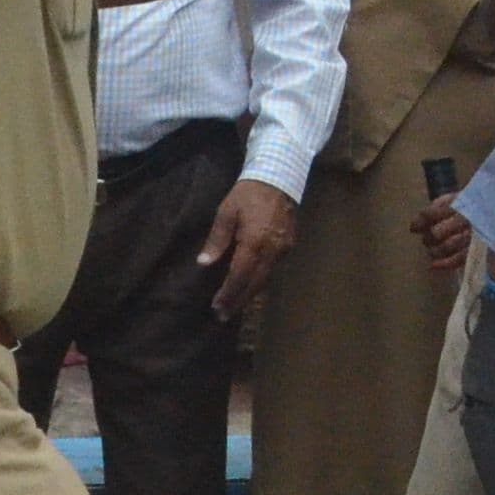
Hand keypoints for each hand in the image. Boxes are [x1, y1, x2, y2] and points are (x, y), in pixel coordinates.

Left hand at [198, 178, 297, 317]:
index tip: (217, 306)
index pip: (239, 275)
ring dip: (250, 294)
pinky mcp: (289, 246)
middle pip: (254, 283)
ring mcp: (283, 250)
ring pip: (265, 279)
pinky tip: (250, 287)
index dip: (228, 293)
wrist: (279, 178)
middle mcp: (272, 251)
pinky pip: (273, 270)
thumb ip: (217, 239)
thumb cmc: (247, 194)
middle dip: (239, 301)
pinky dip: (260, 282)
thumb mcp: (226, 212)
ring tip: (235, 307)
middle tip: (224, 316)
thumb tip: (204, 263)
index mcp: (254, 242)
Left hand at [412, 193, 471, 274]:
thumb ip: (441, 204)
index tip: (413, 228)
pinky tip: (434, 265)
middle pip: (437, 232)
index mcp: (459, 203)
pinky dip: (444, 263)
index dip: (420, 222)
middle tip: (426, 240)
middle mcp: (465, 219)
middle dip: (428, 238)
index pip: (432, 214)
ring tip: (431, 251)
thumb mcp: (459, 196)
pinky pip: (459, 259)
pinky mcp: (478, 249)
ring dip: (434, 251)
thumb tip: (421, 219)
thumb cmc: (478, 203)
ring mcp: (472, 236)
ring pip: (446, 247)